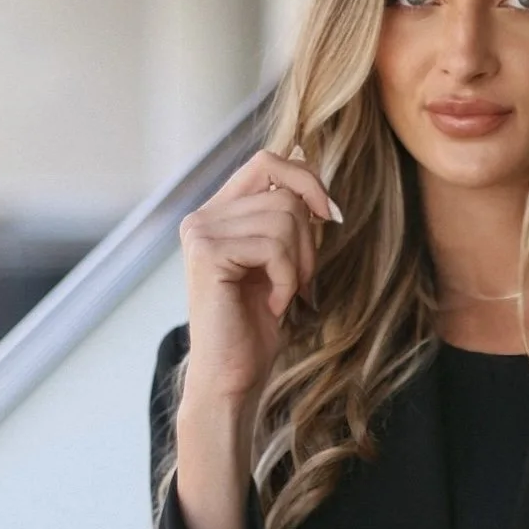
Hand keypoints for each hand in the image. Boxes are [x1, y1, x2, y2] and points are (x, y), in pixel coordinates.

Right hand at [178, 144, 343, 410]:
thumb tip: (305, 153)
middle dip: (308, 240)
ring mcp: (200, 232)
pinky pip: (274, 247)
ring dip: (299, 264)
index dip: (306, 179)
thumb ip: (286, 213)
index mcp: (218, 212)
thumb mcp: (280, 258)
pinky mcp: (207, 253)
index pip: (267, 161)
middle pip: (285, 195)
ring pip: (284, 219)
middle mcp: (202, 216)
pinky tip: (273, 305)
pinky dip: (287, 280)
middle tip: (299, 280)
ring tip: (284, 294)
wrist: (232, 375)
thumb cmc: (257, 322)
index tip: (328, 214)